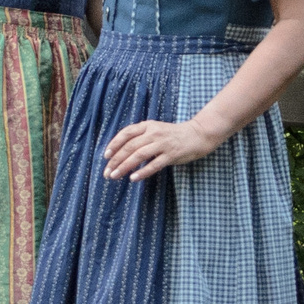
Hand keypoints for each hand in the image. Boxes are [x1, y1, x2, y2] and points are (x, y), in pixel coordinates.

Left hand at [102, 115, 223, 181]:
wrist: (197, 135)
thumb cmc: (173, 135)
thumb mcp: (155, 130)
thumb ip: (140, 138)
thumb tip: (121, 151)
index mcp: (147, 126)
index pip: (126, 133)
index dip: (114, 144)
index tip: (105, 156)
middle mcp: (153, 133)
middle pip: (129, 146)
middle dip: (116, 160)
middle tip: (107, 172)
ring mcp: (162, 144)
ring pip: (138, 155)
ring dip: (124, 166)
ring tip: (115, 176)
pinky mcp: (171, 155)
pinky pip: (154, 164)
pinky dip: (142, 171)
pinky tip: (133, 178)